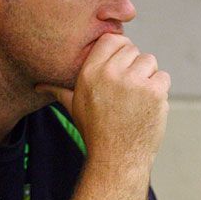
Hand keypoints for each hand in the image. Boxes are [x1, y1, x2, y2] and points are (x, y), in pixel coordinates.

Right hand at [37, 33, 170, 168]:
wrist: (116, 160)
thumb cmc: (95, 133)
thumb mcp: (74, 108)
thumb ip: (59, 91)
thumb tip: (37, 86)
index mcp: (90, 72)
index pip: (112, 39)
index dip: (120, 50)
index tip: (122, 68)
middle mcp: (110, 73)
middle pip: (133, 50)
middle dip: (134, 67)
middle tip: (128, 93)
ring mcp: (133, 82)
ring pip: (150, 62)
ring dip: (148, 78)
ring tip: (136, 101)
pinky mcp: (153, 91)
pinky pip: (163, 78)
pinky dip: (159, 91)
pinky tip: (147, 108)